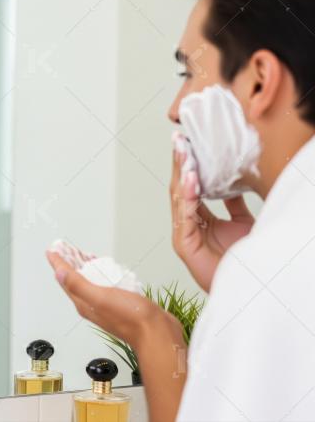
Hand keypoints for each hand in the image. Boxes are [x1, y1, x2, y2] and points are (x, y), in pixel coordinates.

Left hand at [46, 251, 176, 345]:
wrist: (157, 334)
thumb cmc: (131, 318)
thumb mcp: (100, 297)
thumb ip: (78, 285)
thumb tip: (58, 273)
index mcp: (84, 303)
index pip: (65, 279)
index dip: (58, 263)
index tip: (52, 250)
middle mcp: (92, 304)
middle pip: (75, 280)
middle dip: (69, 264)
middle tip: (64, 250)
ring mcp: (106, 304)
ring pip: (90, 283)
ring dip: (85, 269)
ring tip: (81, 257)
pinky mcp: (120, 303)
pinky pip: (106, 285)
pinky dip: (103, 274)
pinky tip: (108, 270)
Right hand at [170, 146, 253, 291]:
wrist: (247, 286)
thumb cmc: (244, 260)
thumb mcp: (242, 222)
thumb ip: (234, 204)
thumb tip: (233, 183)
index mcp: (199, 220)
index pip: (190, 186)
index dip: (188, 164)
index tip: (188, 142)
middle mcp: (187, 225)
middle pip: (180, 188)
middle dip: (179, 163)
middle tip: (179, 140)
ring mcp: (183, 234)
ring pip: (178, 198)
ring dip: (181, 174)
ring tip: (184, 153)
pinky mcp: (184, 244)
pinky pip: (184, 216)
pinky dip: (188, 196)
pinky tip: (192, 180)